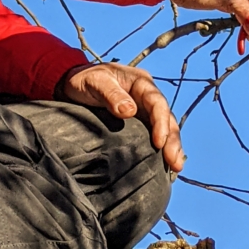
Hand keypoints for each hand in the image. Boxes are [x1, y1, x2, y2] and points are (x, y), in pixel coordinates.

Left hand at [57, 63, 183, 172]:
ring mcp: (144, 111)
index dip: (161, 122)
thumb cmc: (84, 80)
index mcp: (140, 83)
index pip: (157, 102)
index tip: (159, 142)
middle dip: (173, 140)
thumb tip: (130, 111)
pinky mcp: (138, 124)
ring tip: (175, 167)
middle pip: (167, 117)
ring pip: (165, 128)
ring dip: (171, 147)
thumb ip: (111, 94)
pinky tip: (163, 166)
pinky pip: (153, 135)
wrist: (73, 84)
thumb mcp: (95, 82)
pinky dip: (160, 150)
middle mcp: (146, 97)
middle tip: (175, 162)